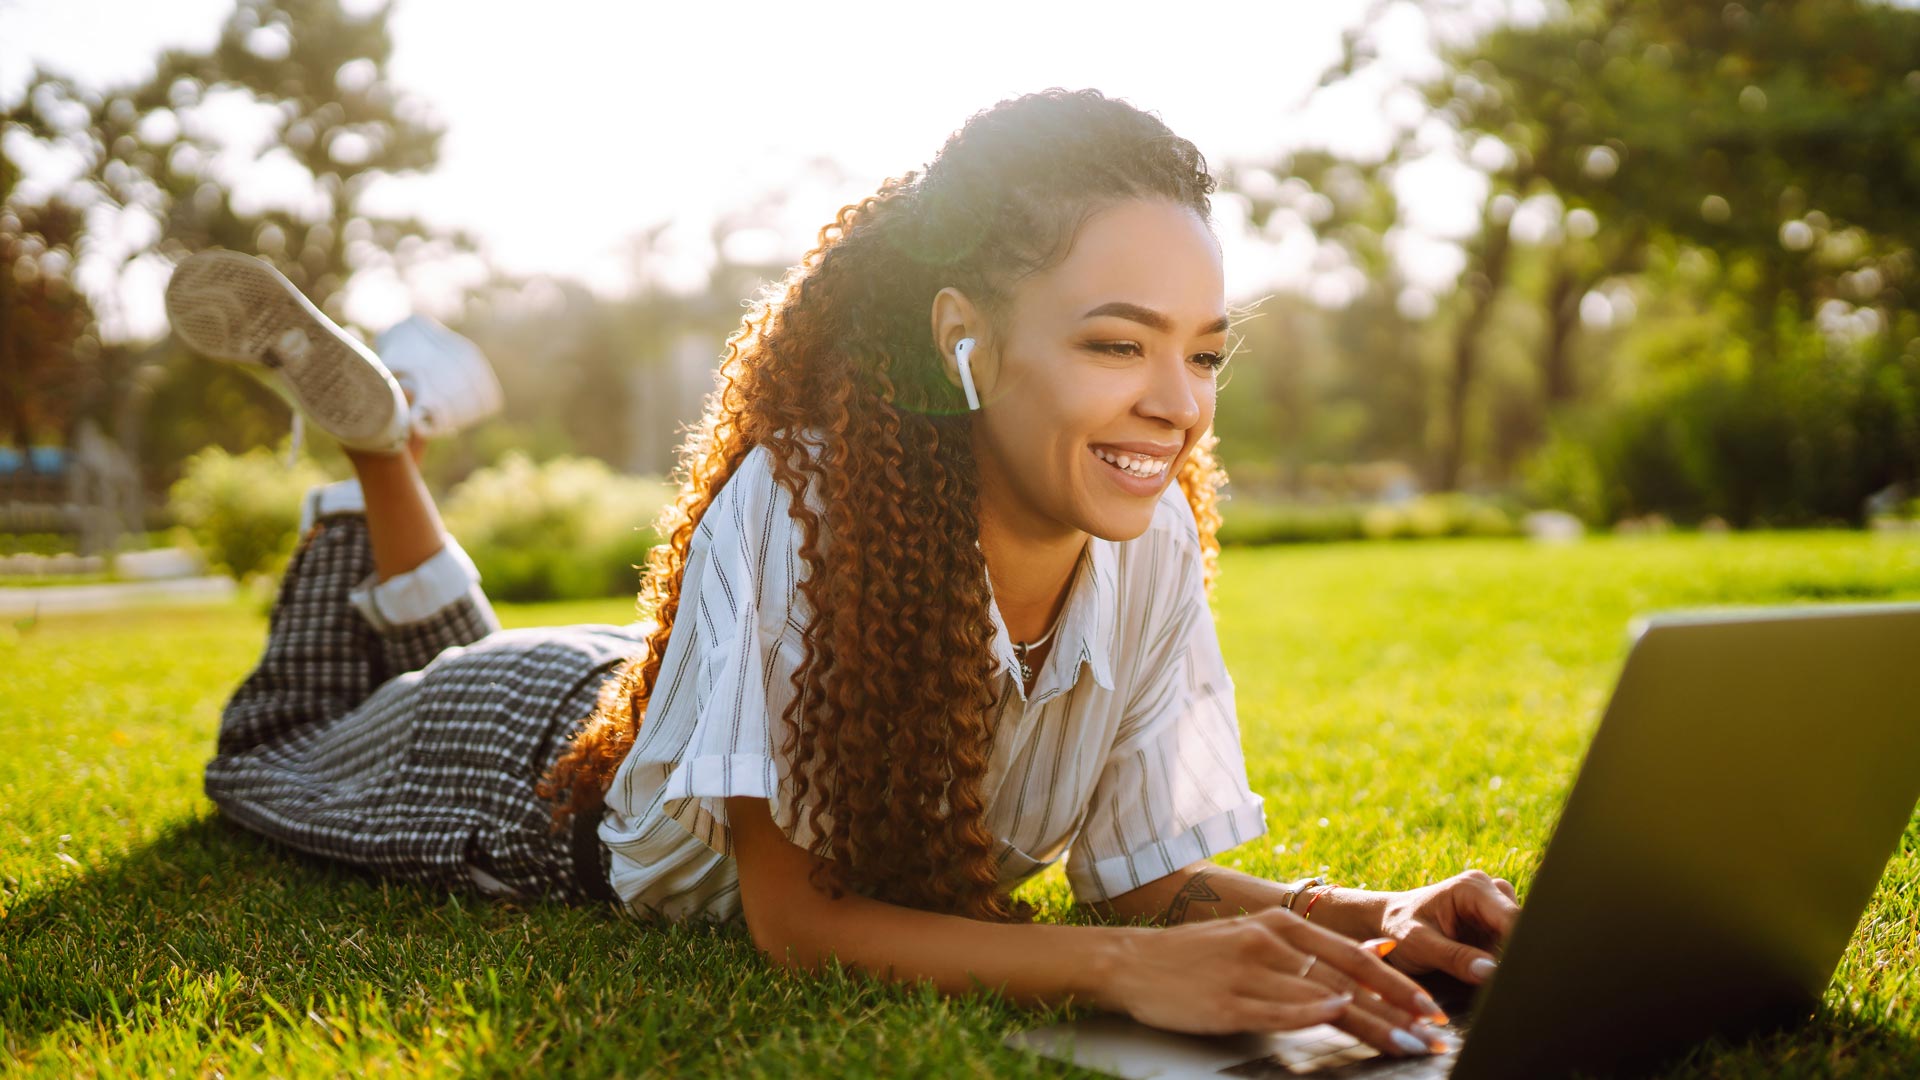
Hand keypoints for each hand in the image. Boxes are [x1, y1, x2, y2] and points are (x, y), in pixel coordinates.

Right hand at [1100, 907, 1455, 1057]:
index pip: (1353, 955)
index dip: (1397, 983)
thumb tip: (1379, 950)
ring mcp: (1247, 972)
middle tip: (1431, 1034)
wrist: (1132, 961)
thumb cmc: (1198, 954)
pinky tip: (1338, 1015)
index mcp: (1280, 924)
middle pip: (1346, 979)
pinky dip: (1311, 1011)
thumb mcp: (1259, 935)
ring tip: (1405, 1044)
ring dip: (1370, 1024)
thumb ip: (1315, 946)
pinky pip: (1277, 1009)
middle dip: (1396, 1010)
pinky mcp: (1226, 1002)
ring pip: (1321, 997)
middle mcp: (1269, 942)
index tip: (1430, 1007)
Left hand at [1376, 869, 1520, 984]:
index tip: (1518, 978)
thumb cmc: (1397, 929)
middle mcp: (1491, 891)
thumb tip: (1491, 972)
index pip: (1514, 920)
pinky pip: (1512, 948)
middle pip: (1524, 930)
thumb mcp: (1419, 945)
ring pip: (1522, 941)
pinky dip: (1504, 964)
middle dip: (1516, 958)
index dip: (1521, 950)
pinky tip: (1491, 978)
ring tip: (1489, 982)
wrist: (1385, 924)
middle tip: (1505, 987)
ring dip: (1510, 963)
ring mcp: (1495, 909)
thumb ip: (1454, 958)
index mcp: (1473, 887)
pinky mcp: (1495, 927)